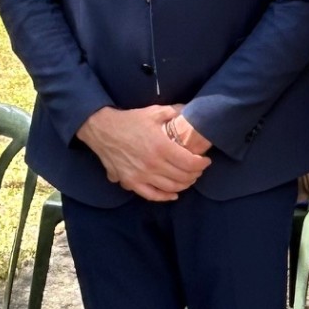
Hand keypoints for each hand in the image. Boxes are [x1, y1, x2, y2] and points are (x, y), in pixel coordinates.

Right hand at [78, 105, 210, 200]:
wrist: (102, 130)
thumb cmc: (130, 121)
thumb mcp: (154, 112)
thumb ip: (174, 112)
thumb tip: (189, 112)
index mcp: (161, 146)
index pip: (189, 162)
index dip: (201, 164)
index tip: (206, 161)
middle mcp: (153, 164)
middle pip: (182, 176)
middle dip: (195, 174)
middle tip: (199, 169)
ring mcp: (141, 175)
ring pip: (170, 187)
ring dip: (184, 185)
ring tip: (189, 178)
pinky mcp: (130, 182)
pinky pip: (151, 195)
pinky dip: (165, 197)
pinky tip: (174, 194)